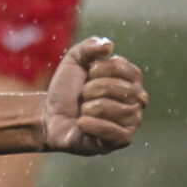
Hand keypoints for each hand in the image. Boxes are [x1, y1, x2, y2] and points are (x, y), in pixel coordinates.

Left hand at [41, 36, 146, 154]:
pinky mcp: (121, 141)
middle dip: (94, 89)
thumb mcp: (73, 61)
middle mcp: (136, 101)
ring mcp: (131, 122)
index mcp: (129, 80)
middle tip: (83, 94)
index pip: (127, 69)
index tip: (88, 72)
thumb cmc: (66, 89)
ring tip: (83, 110)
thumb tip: (109, 45)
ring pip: (121, 111)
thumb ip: (88, 48)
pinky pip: (116, 133)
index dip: (103, 69)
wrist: (49, 115)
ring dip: (92, 108)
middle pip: (125, 91)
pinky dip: (93, 126)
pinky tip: (82, 123)